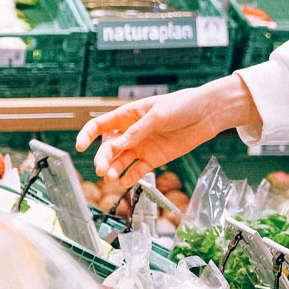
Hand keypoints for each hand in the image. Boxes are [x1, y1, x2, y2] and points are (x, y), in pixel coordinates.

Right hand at [75, 74, 260, 186]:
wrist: (209, 113)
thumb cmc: (184, 105)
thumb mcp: (158, 115)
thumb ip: (137, 131)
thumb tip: (117, 145)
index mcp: (129, 115)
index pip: (100, 126)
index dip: (87, 136)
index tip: (80, 147)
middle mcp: (132, 133)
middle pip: (109, 148)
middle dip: (103, 159)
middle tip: (103, 170)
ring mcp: (142, 146)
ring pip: (120, 161)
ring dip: (113, 170)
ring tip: (111, 177)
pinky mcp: (155, 158)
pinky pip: (137, 170)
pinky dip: (130, 178)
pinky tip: (124, 182)